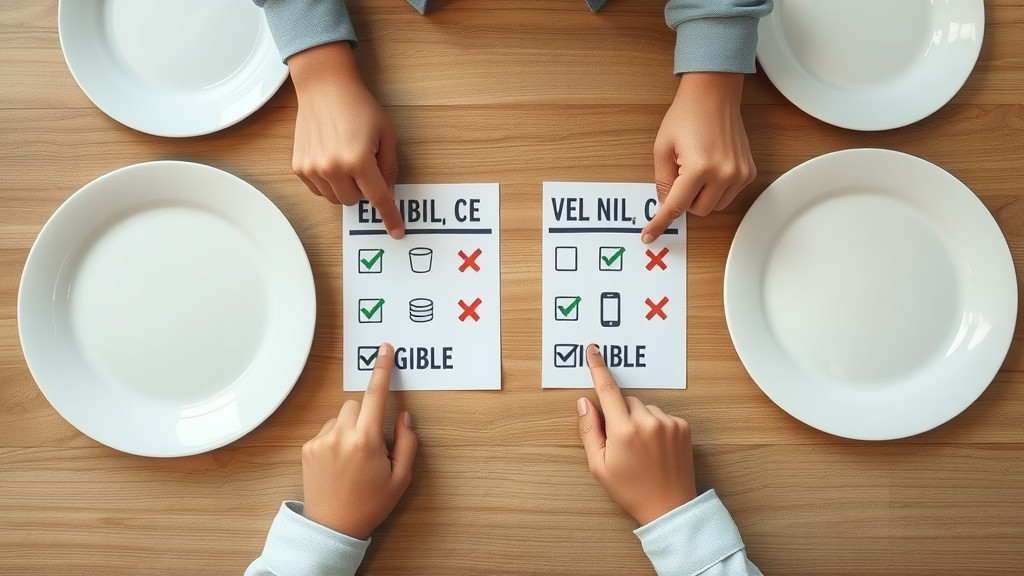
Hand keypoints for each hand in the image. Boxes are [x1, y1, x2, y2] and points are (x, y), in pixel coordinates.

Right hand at [287, 42, 403, 238]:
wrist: (324, 87)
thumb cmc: (358, 106)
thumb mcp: (386, 134)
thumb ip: (389, 166)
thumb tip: (387, 191)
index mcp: (358, 160)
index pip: (378, 198)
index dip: (389, 216)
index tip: (396, 231)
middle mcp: (333, 167)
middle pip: (355, 201)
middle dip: (363, 188)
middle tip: (363, 164)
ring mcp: (313, 168)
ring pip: (336, 198)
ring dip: (345, 186)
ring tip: (346, 159)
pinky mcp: (299, 167)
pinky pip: (319, 190)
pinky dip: (329, 182)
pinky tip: (331, 158)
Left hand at [300, 343, 416, 538]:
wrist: (332, 528)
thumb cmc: (370, 504)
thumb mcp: (401, 478)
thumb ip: (407, 443)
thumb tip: (403, 416)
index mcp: (366, 441)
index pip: (376, 396)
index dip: (381, 370)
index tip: (384, 350)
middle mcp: (341, 436)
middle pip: (356, 404)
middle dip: (366, 416)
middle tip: (372, 445)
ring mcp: (321, 440)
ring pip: (340, 415)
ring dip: (350, 426)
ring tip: (354, 457)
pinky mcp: (307, 447)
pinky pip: (326, 429)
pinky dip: (335, 437)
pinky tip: (339, 461)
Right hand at [576, 344, 696, 524]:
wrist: (670, 507)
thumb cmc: (632, 490)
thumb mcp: (599, 466)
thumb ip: (589, 431)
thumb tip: (584, 403)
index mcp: (624, 431)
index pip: (607, 390)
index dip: (598, 368)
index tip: (594, 351)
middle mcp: (648, 421)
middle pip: (626, 401)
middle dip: (620, 414)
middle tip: (621, 442)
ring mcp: (669, 423)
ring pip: (645, 408)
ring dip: (639, 420)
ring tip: (642, 449)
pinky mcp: (683, 426)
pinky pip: (662, 415)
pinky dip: (656, 426)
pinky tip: (656, 448)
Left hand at [642, 72, 755, 243]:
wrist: (714, 94)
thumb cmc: (686, 116)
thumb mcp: (662, 149)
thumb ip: (662, 182)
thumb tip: (664, 206)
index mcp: (698, 168)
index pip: (675, 206)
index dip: (659, 222)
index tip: (648, 235)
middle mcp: (723, 174)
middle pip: (696, 210)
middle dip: (684, 199)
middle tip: (679, 174)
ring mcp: (739, 174)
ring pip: (713, 207)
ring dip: (700, 196)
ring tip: (695, 168)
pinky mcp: (748, 172)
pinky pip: (728, 196)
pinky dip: (715, 189)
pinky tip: (710, 167)